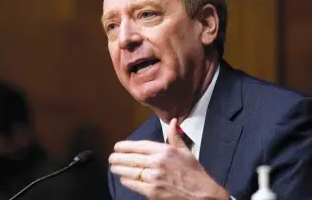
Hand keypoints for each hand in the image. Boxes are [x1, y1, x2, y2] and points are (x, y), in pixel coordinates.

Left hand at [109, 118, 228, 199]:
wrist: (202, 195)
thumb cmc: (194, 172)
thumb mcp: (185, 151)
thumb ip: (174, 136)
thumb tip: (173, 121)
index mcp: (165, 150)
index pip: (139, 146)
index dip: (125, 146)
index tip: (117, 146)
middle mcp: (157, 162)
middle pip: (131, 158)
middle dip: (118, 158)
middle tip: (111, 157)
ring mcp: (154, 178)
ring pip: (130, 171)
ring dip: (119, 169)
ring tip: (113, 167)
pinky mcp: (152, 192)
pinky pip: (134, 184)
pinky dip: (126, 181)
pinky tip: (123, 178)